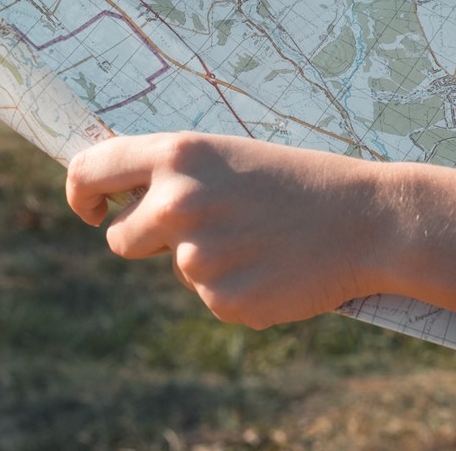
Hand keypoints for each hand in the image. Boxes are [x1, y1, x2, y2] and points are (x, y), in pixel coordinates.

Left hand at [65, 132, 455, 328]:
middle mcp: (178, 202)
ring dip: (211, 262)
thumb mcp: (236, 159)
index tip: (92, 209)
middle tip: (217, 227)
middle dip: (154, 239)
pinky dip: (242, 289)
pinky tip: (281, 268)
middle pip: (122, 238)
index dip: (81, 193)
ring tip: (267, 241)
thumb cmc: (306, 183)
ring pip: (179, 269)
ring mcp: (198, 256)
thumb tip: (121, 199)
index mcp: (180, 155)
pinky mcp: (223, 300)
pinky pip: (213, 298)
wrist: (374, 222)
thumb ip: (178, 175)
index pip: (90, 170)